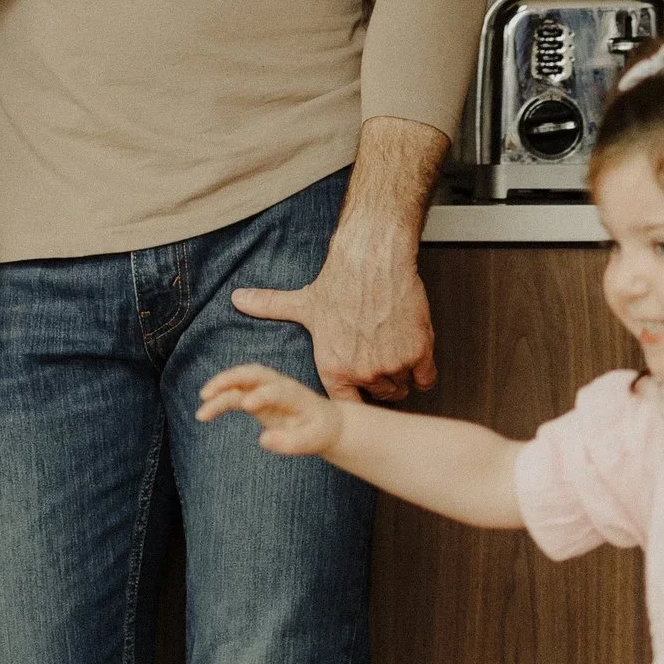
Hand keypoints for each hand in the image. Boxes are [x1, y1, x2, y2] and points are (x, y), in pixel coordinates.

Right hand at [193, 363, 345, 459]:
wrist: (325, 423)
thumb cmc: (319, 432)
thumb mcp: (312, 441)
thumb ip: (290, 443)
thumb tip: (262, 440)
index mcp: (296, 396)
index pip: (277, 391)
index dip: (263, 396)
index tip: (247, 406)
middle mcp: (279, 386)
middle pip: (253, 374)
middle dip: (231, 379)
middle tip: (209, 393)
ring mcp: (267, 389)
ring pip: (241, 380)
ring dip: (221, 385)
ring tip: (202, 400)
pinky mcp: (257, 396)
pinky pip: (236, 392)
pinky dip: (221, 396)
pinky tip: (206, 409)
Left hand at [234, 225, 436, 403]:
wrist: (373, 259)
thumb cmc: (338, 281)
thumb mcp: (301, 301)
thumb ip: (269, 307)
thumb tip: (237, 298)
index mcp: (332, 368)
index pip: (346, 404)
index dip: (356, 393)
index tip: (360, 381)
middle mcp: (361, 372)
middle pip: (379, 394)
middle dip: (381, 380)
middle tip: (379, 353)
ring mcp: (391, 364)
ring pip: (402, 384)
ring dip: (402, 372)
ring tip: (392, 345)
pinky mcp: (417, 353)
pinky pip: (426, 377)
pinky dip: (423, 368)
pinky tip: (414, 349)